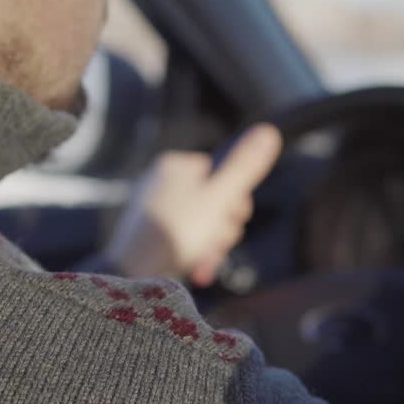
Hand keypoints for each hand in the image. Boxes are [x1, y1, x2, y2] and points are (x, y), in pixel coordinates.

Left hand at [105, 124, 282, 285]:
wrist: (134, 271)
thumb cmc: (178, 231)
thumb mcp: (220, 196)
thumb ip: (245, 167)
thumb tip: (269, 132)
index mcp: (176, 166)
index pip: (223, 174)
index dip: (237, 200)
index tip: (236, 217)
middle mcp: (162, 184)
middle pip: (214, 202)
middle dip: (223, 228)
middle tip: (217, 241)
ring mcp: (156, 212)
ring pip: (202, 225)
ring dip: (212, 246)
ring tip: (203, 259)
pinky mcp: (152, 237)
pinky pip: (185, 242)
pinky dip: (196, 256)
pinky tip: (197, 270)